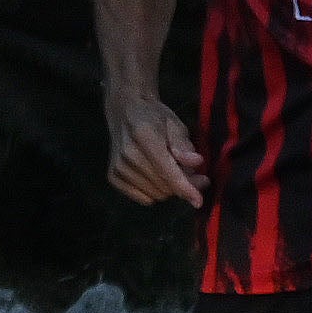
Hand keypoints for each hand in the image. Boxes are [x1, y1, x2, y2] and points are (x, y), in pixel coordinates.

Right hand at [106, 93, 210, 207]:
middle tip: (195, 176)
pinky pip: (142, 198)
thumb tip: (196, 163)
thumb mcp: (175, 124)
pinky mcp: (113, 176)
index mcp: (144, 137)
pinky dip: (155, 192)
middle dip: (183, 186)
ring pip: (155, 195)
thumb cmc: (154, 117)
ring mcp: (118, 167)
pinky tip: (158, 177)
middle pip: (163, 186)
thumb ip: (184, 145)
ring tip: (174, 172)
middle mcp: (127, 155)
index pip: (167, 171)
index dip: (185, 188)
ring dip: (170, 189)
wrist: (126, 111)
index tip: (198, 201)